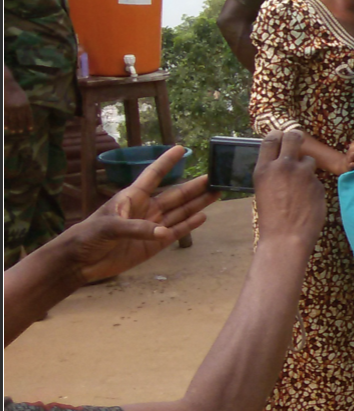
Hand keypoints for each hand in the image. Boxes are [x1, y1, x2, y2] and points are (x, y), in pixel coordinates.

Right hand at [4, 72, 32, 133]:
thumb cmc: (16, 91)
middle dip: (20, 127)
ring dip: (13, 127)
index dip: (29, 123)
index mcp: (26, 105)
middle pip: (20, 120)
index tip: (30, 129)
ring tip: (13, 131)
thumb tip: (26, 116)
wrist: (8, 85)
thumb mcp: (24, 98)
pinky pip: (6, 118)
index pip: (29, 117)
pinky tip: (6, 128)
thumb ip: (25, 107)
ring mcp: (12, 108)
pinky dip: (6, 124)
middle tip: (19, 132)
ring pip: (13, 120)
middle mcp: (20, 107)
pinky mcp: (5, 108)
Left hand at [55, 146, 219, 283]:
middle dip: (194, 186)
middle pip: (175, 195)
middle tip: (215, 177)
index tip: (181, 148)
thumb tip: (164, 233)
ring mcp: (152, 227)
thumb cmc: (89, 236)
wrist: (80, 262)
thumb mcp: (109, 228)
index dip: (166, 163)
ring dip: (197, 203)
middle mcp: (146, 209)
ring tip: (216, 193)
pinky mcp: (155, 244)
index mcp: (132, 198)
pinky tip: (203, 216)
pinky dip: (190, 225)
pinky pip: (177, 232)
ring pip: (180, 212)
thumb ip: (137, 229)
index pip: (153, 176)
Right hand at [253, 130, 325, 246]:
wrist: (286, 238)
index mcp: (264, 169)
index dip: (278, 135)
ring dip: (306, 168)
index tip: (282, 136)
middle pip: (294, 137)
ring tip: (299, 187)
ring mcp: (303, 174)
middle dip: (297, 138)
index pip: (271, 138)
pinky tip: (306, 202)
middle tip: (298, 142)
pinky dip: (312, 187)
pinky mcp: (318, 184)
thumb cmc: (271, 217)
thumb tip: (282, 157)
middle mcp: (283, 167)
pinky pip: (316, 179)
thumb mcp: (263, 189)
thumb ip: (273, 171)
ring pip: (309, 160)